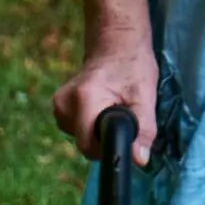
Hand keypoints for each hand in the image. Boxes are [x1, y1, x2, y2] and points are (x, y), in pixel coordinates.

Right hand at [53, 42, 159, 163]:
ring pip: (82, 138)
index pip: (88, 145)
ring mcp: (58, 106)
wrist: (115, 44)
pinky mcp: (58, 108)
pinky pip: (77, 130)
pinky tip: (102, 109)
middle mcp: (64, 103)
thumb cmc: (133, 65)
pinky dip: (92, 126)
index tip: (126, 139)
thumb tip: (139, 160)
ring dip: (100, 132)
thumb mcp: (146, 96)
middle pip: (85, 144)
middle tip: (124, 117)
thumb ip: (144, 129)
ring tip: (114, 109)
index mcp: (84, 98)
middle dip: (106, 139)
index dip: (109, 148)